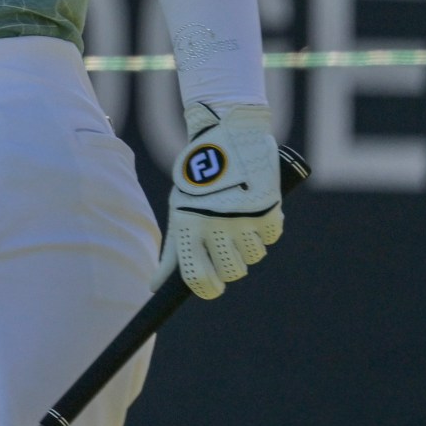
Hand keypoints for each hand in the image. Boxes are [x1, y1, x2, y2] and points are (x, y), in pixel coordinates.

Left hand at [157, 101, 284, 299]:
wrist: (229, 135)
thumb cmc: (198, 180)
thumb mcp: (180, 210)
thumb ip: (172, 253)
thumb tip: (154, 287)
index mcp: (188, 225)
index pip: (197, 277)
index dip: (207, 289)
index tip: (212, 287)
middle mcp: (215, 224)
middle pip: (232, 273)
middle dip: (231, 266)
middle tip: (228, 246)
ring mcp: (244, 218)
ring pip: (254, 256)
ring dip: (248, 243)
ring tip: (238, 217)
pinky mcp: (269, 209)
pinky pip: (271, 236)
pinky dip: (265, 226)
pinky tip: (253, 205)